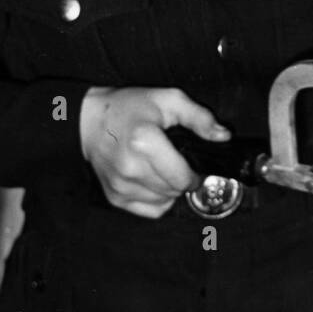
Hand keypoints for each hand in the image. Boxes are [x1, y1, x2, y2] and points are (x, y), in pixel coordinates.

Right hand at [79, 86, 229, 218]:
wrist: (89, 120)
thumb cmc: (130, 107)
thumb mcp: (168, 100)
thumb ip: (199, 117)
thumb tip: (223, 136)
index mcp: (144, 142)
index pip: (182, 177)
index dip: (195, 174)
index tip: (194, 166)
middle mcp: (130, 168)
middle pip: (175, 190)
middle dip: (183, 179)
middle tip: (177, 163)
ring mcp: (120, 185)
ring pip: (164, 202)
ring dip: (170, 190)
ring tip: (163, 169)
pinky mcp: (114, 197)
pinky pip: (150, 210)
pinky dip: (158, 200)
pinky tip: (153, 182)